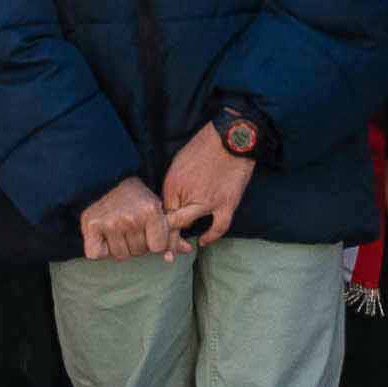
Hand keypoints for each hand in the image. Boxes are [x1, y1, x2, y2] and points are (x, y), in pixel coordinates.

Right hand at [77, 178, 173, 260]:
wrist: (104, 179)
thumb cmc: (134, 196)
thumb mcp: (155, 208)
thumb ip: (171, 231)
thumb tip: (187, 250)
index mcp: (150, 211)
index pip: (157, 247)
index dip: (152, 240)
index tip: (145, 228)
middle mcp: (131, 218)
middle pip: (139, 252)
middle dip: (136, 243)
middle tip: (129, 225)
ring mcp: (111, 223)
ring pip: (120, 255)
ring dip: (119, 247)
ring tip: (117, 229)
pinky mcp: (92, 226)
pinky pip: (97, 255)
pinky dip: (99, 250)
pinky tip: (102, 236)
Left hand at [158, 128, 254, 248]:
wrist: (232, 138)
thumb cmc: (205, 145)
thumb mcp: (180, 161)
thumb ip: (174, 183)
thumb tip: (171, 199)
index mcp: (173, 183)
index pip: (159, 209)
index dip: (156, 222)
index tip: (155, 231)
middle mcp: (186, 194)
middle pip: (169, 221)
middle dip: (164, 236)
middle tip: (163, 248)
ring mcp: (207, 201)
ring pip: (187, 225)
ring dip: (181, 240)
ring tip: (180, 248)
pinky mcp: (226, 204)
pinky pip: (218, 227)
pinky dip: (211, 237)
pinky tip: (203, 241)